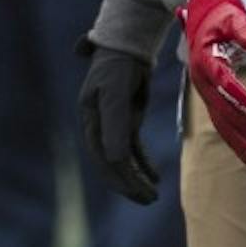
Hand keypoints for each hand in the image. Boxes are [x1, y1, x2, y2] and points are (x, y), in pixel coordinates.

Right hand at [77, 42, 159, 203]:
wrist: (128, 46)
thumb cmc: (119, 68)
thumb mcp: (116, 95)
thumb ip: (115, 127)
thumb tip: (116, 161)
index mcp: (90, 119)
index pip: (102, 155)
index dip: (118, 176)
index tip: (138, 192)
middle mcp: (98, 123)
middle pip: (110, 161)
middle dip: (127, 183)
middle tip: (149, 200)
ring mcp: (112, 121)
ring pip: (122, 157)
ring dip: (136, 176)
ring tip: (153, 195)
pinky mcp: (126, 118)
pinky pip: (132, 147)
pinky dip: (142, 162)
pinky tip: (155, 176)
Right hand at [182, 0, 245, 164]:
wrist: (202, 14)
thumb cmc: (221, 16)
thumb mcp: (233, 18)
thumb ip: (244, 29)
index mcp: (205, 62)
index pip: (227, 88)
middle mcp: (200, 79)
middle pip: (224, 110)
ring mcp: (203, 89)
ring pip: (220, 121)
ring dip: (241, 141)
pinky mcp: (208, 94)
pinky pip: (219, 120)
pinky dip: (233, 137)